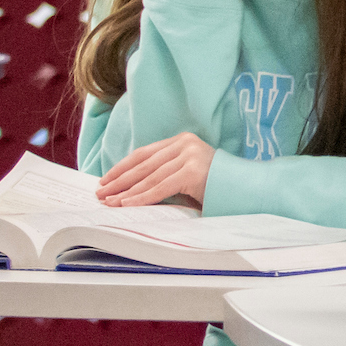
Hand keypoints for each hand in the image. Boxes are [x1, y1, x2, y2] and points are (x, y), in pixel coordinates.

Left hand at [96, 133, 215, 208]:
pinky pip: (161, 188)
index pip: (144, 153)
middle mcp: (185, 144)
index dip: (122, 167)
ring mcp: (190, 156)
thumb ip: (165, 174)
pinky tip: (127, 204)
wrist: (245, 189)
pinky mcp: (194, 172)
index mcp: (182, 141)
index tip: (105, 180)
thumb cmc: (215, 186)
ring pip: (149, 177)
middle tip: (100, 193)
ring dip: (126, 192)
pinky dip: (141, 197)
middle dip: (118, 181)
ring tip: (109, 202)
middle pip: (143, 164)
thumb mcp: (185, 175)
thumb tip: (129, 187)